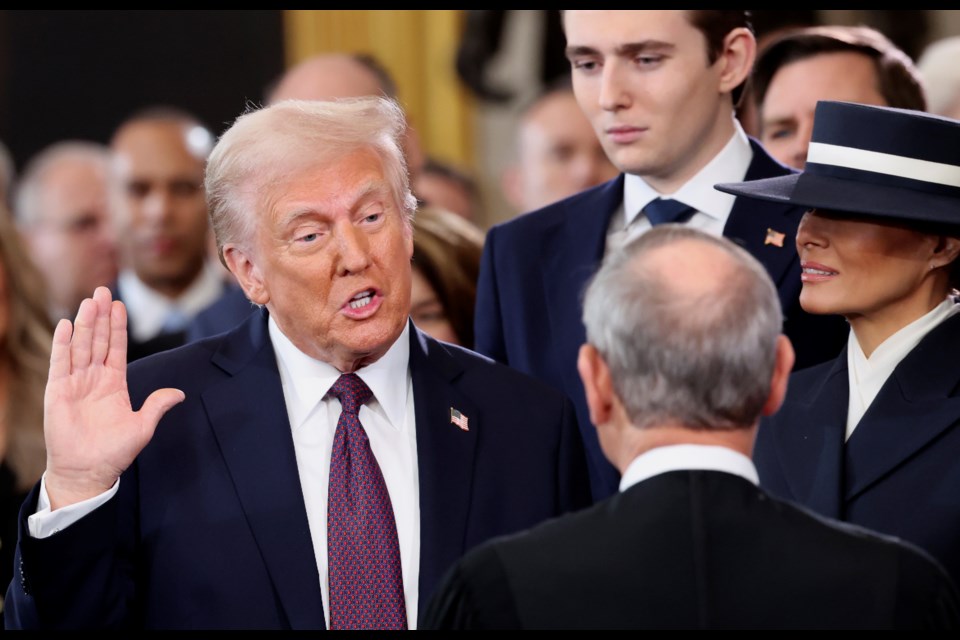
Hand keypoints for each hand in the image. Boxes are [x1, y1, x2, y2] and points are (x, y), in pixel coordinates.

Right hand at [43, 287, 184, 509]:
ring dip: (85, 324)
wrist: (88, 472)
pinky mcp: (58, 392)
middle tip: (103, 290)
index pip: (117, 348)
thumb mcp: (142, 426)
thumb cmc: (114, 452)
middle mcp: (94, 379)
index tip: (120, 305)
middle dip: (101, 316)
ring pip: (81, 347)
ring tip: (89, 301)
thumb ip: (157, 405)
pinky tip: (66, 325)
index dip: (119, 326)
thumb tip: (179, 393)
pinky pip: (60, 364)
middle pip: (98, 340)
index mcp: (114, 383)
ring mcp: (75, 383)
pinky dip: (63, 344)